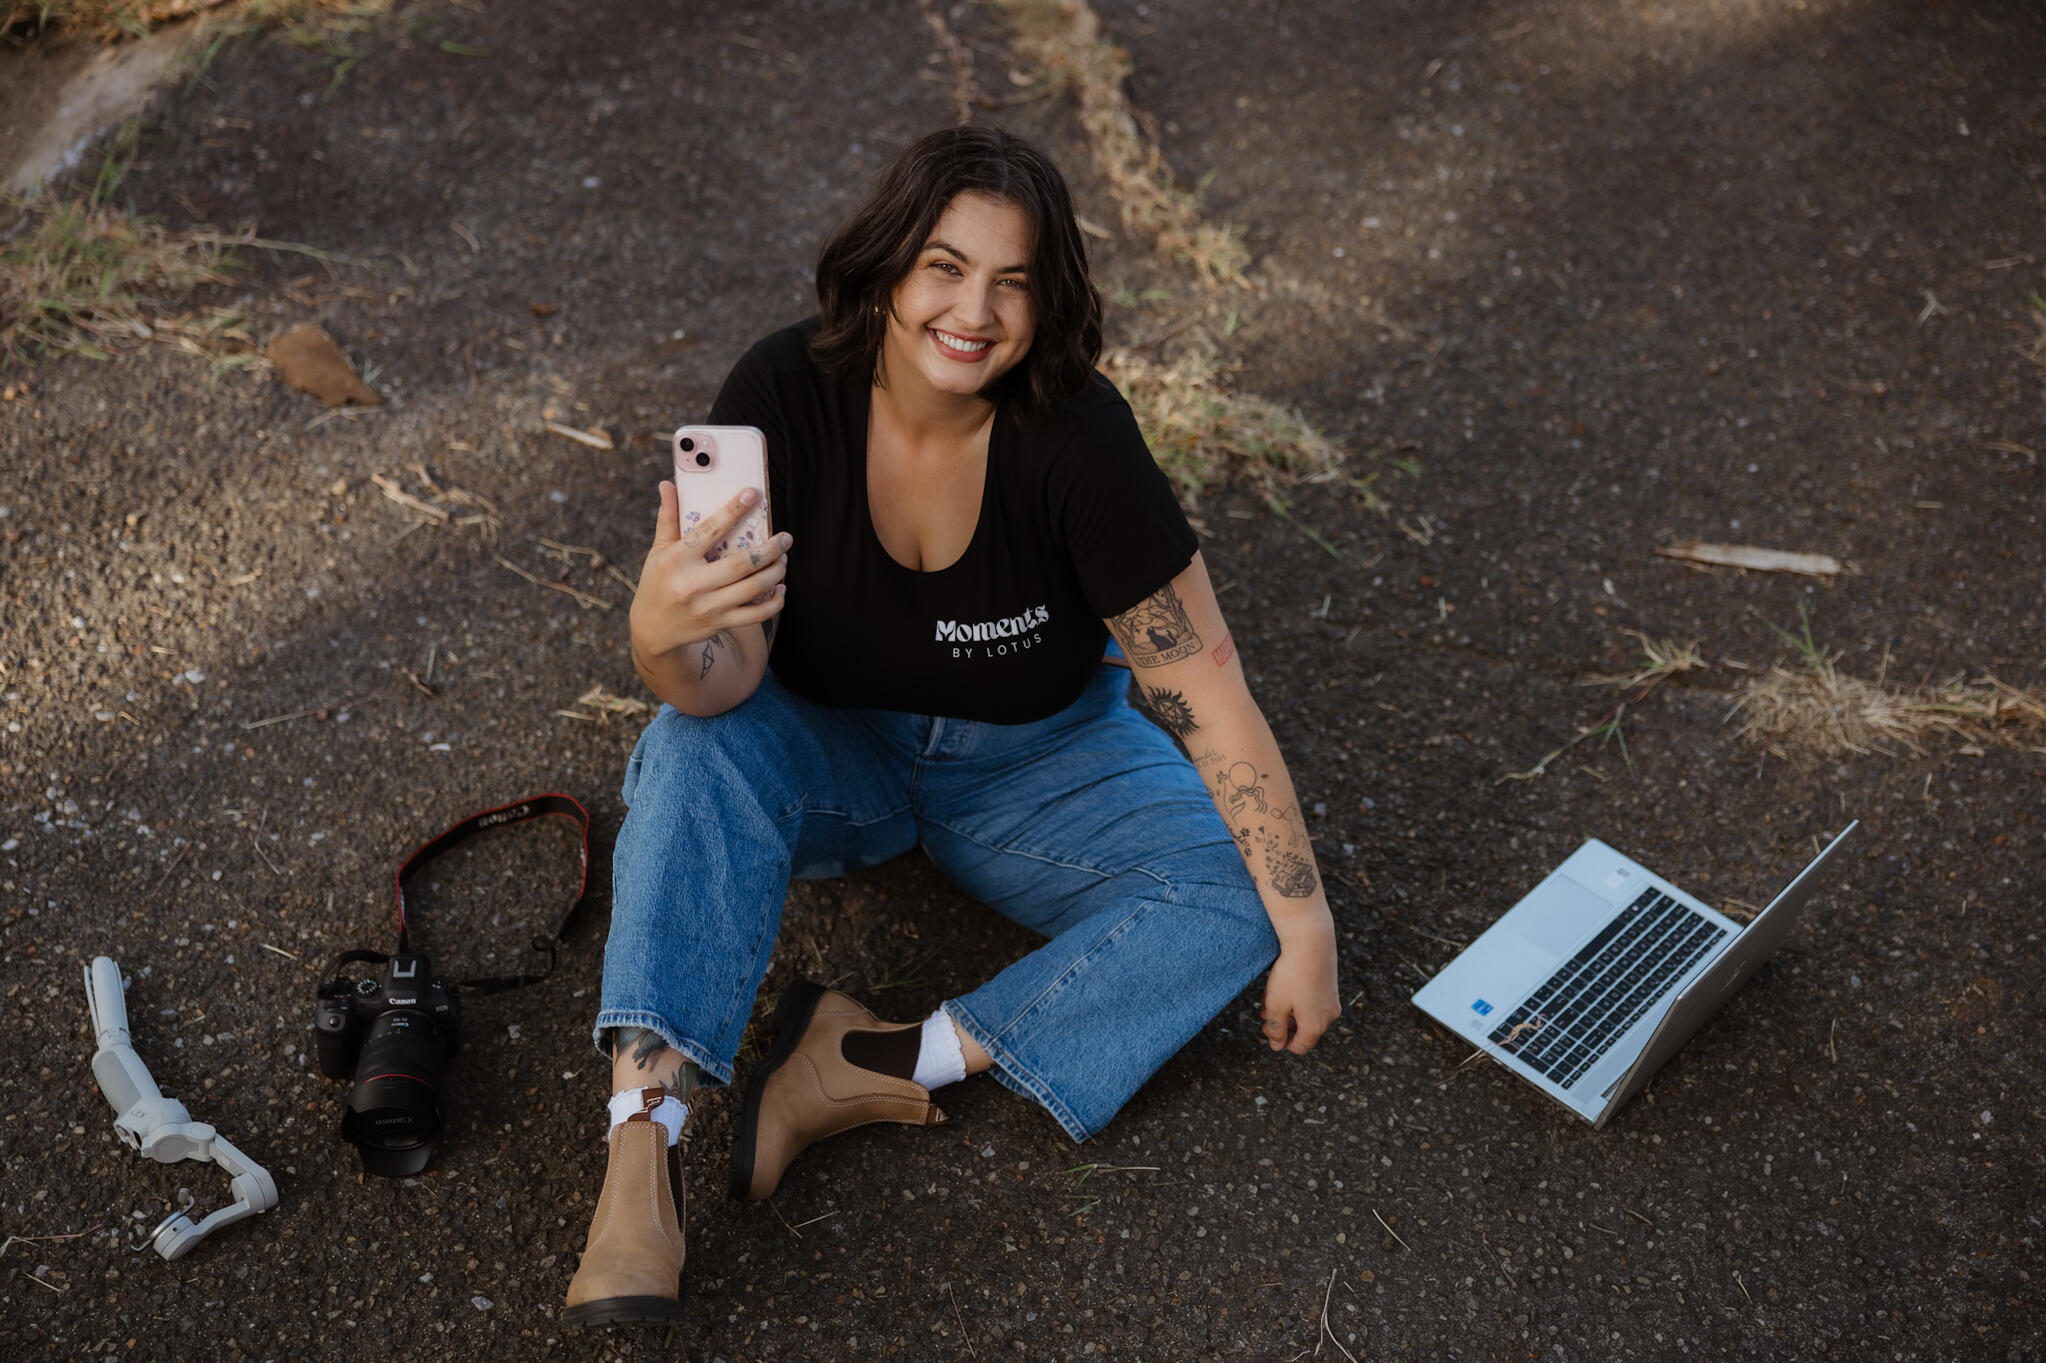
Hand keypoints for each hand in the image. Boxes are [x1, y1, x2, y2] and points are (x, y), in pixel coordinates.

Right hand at [629, 482, 788, 662]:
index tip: (753, 494)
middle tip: (785, 538)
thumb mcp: (658, 551)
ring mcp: (708, 607)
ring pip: (753, 588)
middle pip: (741, 564)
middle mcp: (692, 584)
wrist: (653, 629)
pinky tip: (780, 588)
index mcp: (676, 560)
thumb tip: (667, 485)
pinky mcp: (720, 623)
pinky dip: (774, 602)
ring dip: (775, 572)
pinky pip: (756, 615)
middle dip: (769, 549)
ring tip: (783, 558)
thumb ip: (668, 518)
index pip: (709, 530)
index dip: (733, 510)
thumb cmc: (657, 582)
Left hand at [1260, 920, 1340, 1054]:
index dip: (1281, 1042)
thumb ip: (1276, 1029)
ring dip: (1288, 1011)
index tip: (1266, 1028)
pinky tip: (1283, 987)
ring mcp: (1332, 1000)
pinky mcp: (1331, 986)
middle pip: (1305, 1031)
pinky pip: (1314, 1001)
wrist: (1311, 941)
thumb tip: (1277, 1045)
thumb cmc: (1291, 975)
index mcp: (1315, 1026)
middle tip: (1265, 1014)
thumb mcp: (1276, 1005)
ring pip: (1308, 1014)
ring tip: (1269, 999)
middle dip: (1283, 1025)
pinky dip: (1298, 1000)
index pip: (1300, 1047)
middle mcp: (1329, 1016)